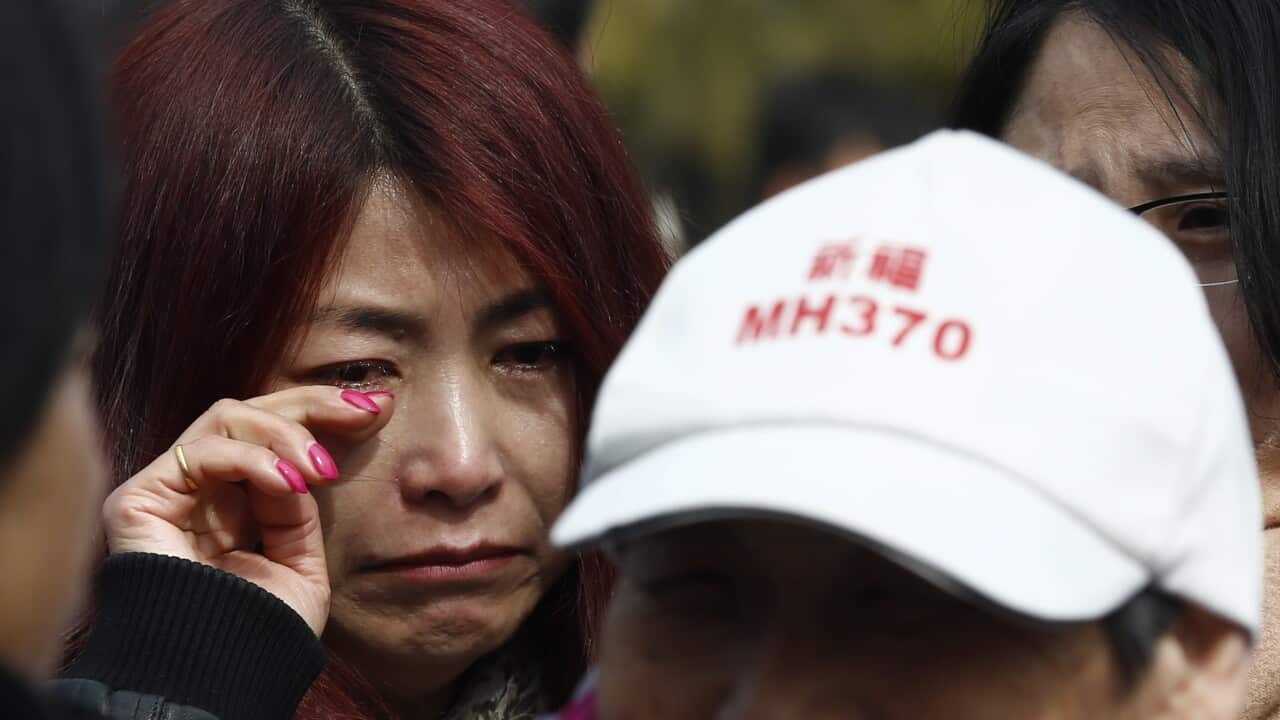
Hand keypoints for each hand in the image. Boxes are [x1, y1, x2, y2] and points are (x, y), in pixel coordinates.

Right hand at [102, 387, 393, 635]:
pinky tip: (289, 482)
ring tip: (320, 470)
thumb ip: (300, 508)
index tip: (380, 407)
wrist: (220, 677)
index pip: (275, 434)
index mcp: (238, 503)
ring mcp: (169, 491)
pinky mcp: (138, 499)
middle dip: (314, 404)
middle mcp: (202, 490)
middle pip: (253, 412)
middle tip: (363, 409)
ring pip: (227, 417)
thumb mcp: (300, 561)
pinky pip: (200, 451)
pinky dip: (252, 458)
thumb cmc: (260, 631)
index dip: (323, 413)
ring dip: (286, 433)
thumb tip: (316, 455)